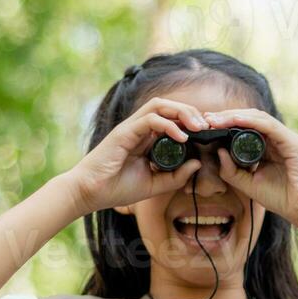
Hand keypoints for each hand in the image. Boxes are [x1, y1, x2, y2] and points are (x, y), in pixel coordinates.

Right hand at [64, 98, 207, 213]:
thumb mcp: (155, 185)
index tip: (208, 133)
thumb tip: (198, 163)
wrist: (90, 193)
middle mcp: (139, 128)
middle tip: (207, 126)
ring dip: (182, 112)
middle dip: (190, 112)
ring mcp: (131, 128)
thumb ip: (176, 176)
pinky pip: (150, 119)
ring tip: (198, 126)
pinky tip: (181, 138)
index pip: (171, 118)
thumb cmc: (116, 189)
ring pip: (160, 105)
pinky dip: (168, 125)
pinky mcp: (124, 132)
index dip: (190, 121)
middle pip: (168, 106)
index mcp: (146, 138)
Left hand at [204, 109, 297, 229]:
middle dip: (226, 117)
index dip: (225, 125)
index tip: (206, 126)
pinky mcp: (291, 141)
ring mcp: (285, 138)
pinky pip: (268, 126)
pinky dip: (250, 122)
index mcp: (268, 147)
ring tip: (215, 119)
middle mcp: (277, 139)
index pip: (245, 128)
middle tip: (206, 118)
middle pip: (249, 119)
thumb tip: (218, 152)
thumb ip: (232, 171)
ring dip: (235, 116)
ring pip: (257, 118)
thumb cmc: (281, 198)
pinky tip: (234, 121)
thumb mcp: (249, 185)